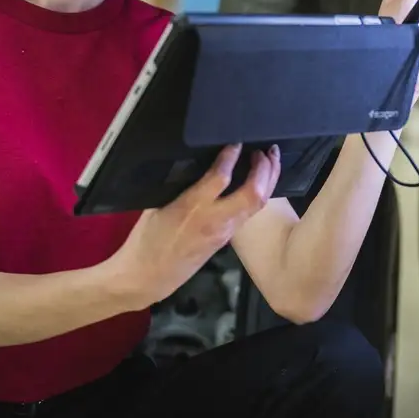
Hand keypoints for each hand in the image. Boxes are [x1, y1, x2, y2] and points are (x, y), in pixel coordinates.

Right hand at [110, 144, 281, 307]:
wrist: (149, 277)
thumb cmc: (146, 238)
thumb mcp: (157, 205)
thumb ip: (181, 186)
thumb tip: (197, 165)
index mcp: (191, 207)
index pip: (221, 177)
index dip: (232, 155)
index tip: (236, 141)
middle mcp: (214, 219)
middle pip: (253, 193)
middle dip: (264, 168)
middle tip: (266, 149)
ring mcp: (224, 232)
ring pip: (258, 204)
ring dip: (268, 180)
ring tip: (271, 159)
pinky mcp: (226, 239)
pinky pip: (250, 212)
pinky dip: (260, 193)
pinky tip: (260, 182)